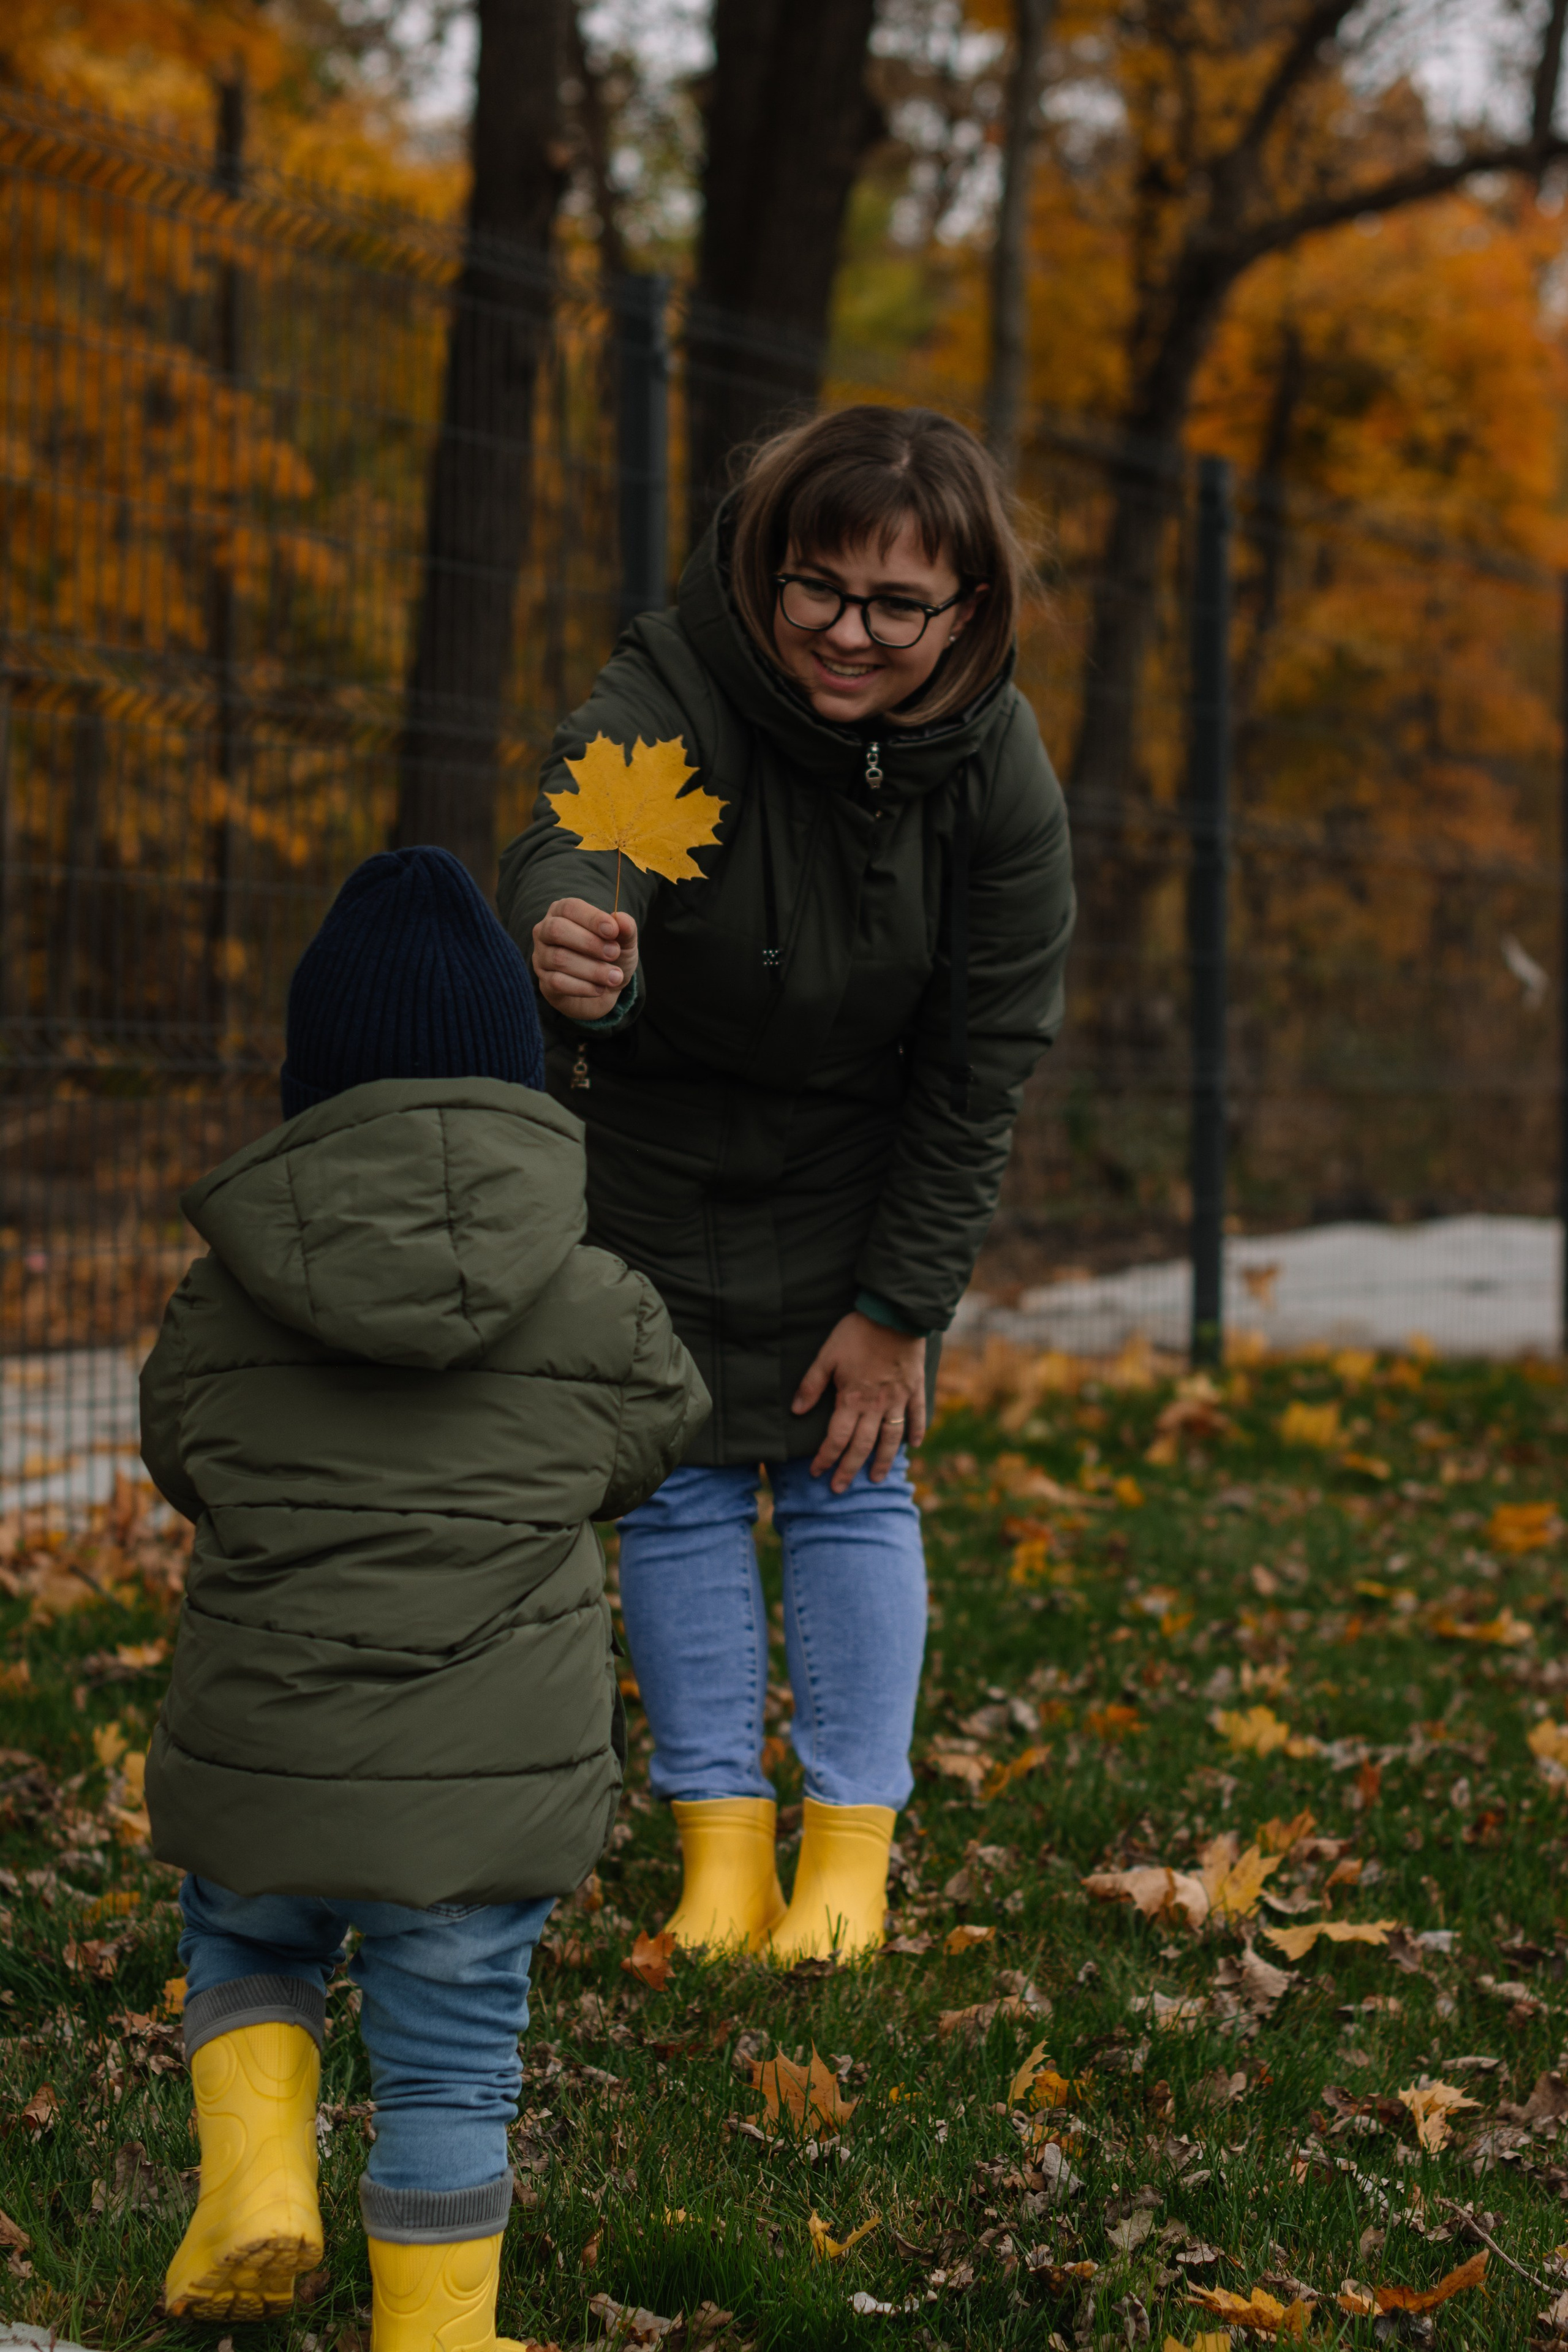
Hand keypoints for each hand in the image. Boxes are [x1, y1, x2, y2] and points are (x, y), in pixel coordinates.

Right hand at [532, 897, 638, 1021]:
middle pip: (556, 930)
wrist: (605, 990)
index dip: (591, 918)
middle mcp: (545, 932)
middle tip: (614, 953)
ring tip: (615, 976)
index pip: (570, 908)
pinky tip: (600, 989)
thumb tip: (622, 919)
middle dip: (588, 942)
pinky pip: (557, 983)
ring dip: (592, 969)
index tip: (613, 931)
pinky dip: (583, 987)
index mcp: (562, 912)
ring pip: (559, 959)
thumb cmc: (610, 957)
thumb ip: (626, 929)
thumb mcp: (624, 942)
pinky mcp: (544, 982)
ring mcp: (541, 957)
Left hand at [791, 1310, 926, 1493]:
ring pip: (891, 1439)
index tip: (816, 1472)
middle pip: (862, 1447)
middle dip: (849, 1470)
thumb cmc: (857, 1333)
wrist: (894, 1315)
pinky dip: (916, 1432)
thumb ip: (811, 1384)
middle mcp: (876, 1407)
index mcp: (852, 1400)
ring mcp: (898, 1400)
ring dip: (883, 1462)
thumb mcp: (827, 1355)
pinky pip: (917, 1416)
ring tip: (876, 1479)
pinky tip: (914, 1446)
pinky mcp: (914, 1389)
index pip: (836, 1438)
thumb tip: (796, 1411)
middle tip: (840, 1489)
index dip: (825, 1458)